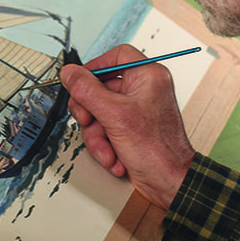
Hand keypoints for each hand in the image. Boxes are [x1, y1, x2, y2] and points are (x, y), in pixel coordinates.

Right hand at [62, 44, 194, 209]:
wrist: (169, 184)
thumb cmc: (157, 151)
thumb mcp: (114, 115)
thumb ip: (87, 91)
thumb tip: (70, 73)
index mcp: (148, 76)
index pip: (117, 56)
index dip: (95, 67)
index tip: (79, 81)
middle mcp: (143, 90)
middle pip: (101, 88)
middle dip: (90, 111)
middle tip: (87, 121)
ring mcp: (136, 111)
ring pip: (99, 113)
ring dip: (97, 136)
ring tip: (108, 150)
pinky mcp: (129, 130)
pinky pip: (104, 129)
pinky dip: (105, 146)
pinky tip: (115, 158)